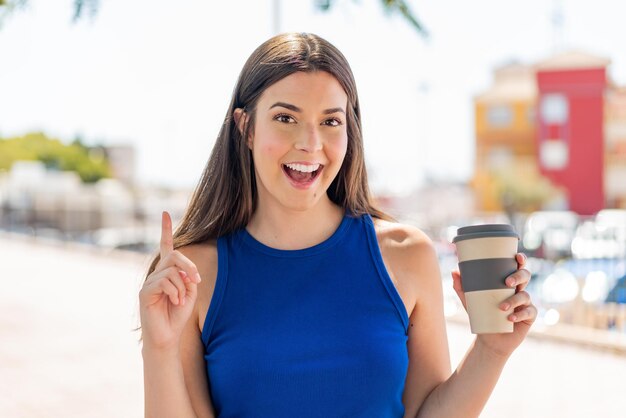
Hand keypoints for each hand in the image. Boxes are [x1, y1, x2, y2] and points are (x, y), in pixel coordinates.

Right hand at [139, 211, 201, 350]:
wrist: (167, 336)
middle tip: (196, 282)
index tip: (164, 213)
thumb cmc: (178, 315)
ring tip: (180, 300)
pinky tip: (175, 302)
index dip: (165, 229)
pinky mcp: (145, 292)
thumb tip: (182, 269)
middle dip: (190, 267)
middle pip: (174, 256)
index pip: (166, 247)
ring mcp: (149, 282)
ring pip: (171, 270)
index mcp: (167, 272)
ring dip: (182, 286)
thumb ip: (187, 276)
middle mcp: (156, 273)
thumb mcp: (189, 292)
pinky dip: (175, 292)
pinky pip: (164, 282)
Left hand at [451, 253, 536, 356]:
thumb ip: (461, 286)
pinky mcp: (529, 316)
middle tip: (507, 282)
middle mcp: (519, 289)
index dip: (520, 259)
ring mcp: (525, 303)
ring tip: (502, 307)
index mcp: (507, 281)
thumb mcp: (469, 300)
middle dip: (518, 276)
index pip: (516, 266)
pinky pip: (529, 312)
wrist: (489, 338)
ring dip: (514, 300)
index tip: (516, 256)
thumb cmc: (481, 313)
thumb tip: (454, 271)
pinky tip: (510, 318)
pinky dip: (520, 314)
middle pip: (525, 276)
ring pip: (525, 295)